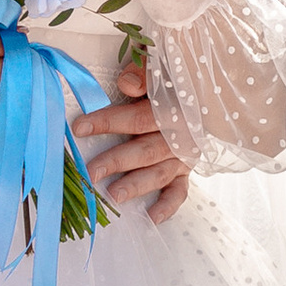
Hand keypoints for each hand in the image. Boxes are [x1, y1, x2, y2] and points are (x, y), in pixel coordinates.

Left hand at [72, 75, 192, 227]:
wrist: (206, 95)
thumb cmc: (170, 82)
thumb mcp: (159, 68)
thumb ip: (143, 75)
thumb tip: (127, 84)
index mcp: (171, 108)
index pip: (137, 117)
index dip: (108, 122)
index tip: (79, 128)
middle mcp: (180, 135)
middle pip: (146, 150)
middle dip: (117, 161)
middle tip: (91, 172)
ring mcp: (184, 155)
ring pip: (159, 172)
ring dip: (137, 185)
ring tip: (114, 195)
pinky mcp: (187, 170)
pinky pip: (180, 191)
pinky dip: (168, 206)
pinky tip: (152, 217)